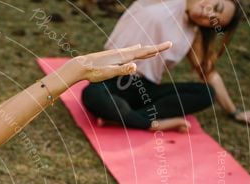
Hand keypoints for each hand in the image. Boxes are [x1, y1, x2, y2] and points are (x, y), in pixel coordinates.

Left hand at [58, 42, 172, 86]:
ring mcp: (117, 54)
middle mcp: (122, 53)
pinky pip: (129, 52)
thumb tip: (135, 66)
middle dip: (155, 48)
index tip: (169, 44)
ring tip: (153, 49)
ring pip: (136, 51)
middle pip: (142, 50)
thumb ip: (122, 70)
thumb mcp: (109, 73)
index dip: (157, 48)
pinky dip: (136, 50)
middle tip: (168, 45)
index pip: (144, 52)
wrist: (80, 66)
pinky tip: (135, 48)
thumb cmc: (94, 72)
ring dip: (146, 50)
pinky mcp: (112, 56)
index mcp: (124, 57)